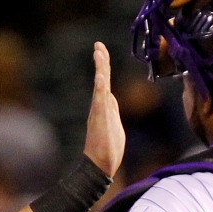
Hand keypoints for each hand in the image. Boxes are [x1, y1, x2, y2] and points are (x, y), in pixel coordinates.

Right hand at [82, 42, 124, 177]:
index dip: (104, 66)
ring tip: (99, 53)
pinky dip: (100, 87)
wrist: (99, 166)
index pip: (106, 82)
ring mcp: (99, 112)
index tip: (101, 51)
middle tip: (98, 45)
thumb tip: (112, 100)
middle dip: (101, 61)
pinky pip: (100, 101)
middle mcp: (100, 107)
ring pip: (101, 86)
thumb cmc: (107, 150)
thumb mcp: (114, 126)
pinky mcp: (99, 119)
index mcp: (105, 107)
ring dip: (101, 69)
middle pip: (102, 79)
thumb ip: (113, 111)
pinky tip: (101, 77)